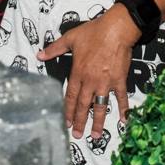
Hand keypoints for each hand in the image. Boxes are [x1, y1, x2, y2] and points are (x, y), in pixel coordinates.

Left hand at [38, 7, 136, 138]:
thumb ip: (55, 48)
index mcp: (78, 73)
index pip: (70, 96)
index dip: (67, 111)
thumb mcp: (71, 38)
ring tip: (95, 135)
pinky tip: (124, 120)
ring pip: (100, 106)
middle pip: (83, 106)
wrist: (117, 29)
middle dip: (79, 121)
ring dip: (97, 121)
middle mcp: (91, 81)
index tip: (65, 122)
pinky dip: (124, 109)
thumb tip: (40, 54)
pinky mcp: (119, 80)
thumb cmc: (95, 32)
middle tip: (77, 134)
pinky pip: (121, 97)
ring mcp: (106, 82)